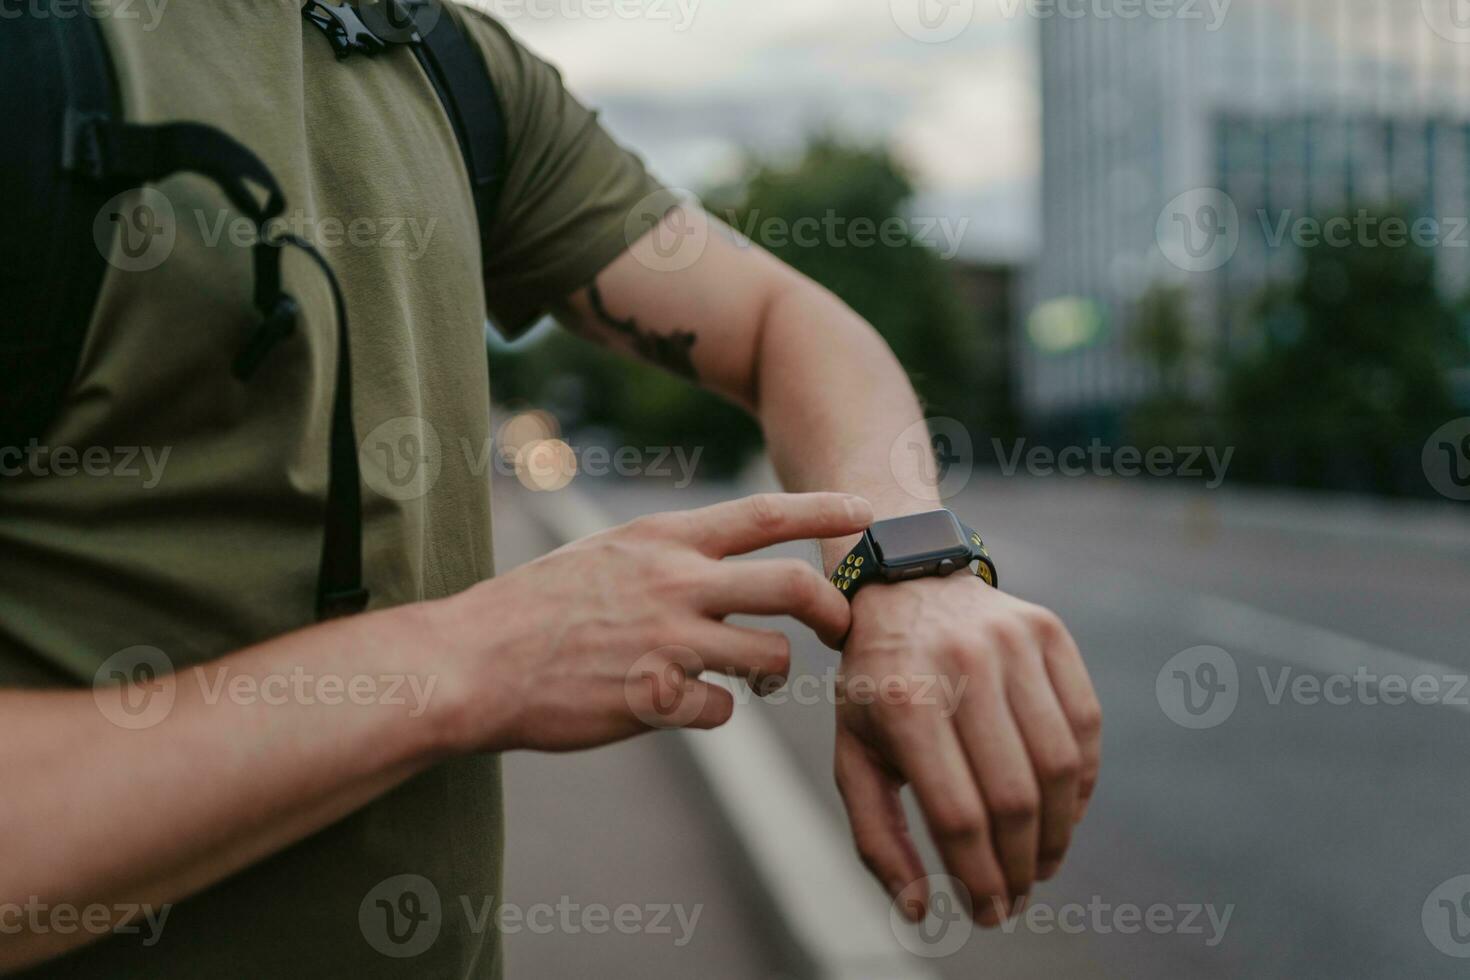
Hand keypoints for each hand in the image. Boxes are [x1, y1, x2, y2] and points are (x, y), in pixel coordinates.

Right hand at [436, 492, 872, 752]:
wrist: (473, 662)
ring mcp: (669, 641)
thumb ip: (667, 558)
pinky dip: (714, 712)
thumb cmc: (535, 608)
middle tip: (842, 627)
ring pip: (771, 656)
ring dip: (773, 672)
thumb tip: (719, 567)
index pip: (763, 514)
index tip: (868, 511)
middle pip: (793, 587)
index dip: (823, 509)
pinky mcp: (657, 698)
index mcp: (663, 539)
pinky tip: (680, 706)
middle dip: (833, 610)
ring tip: (754, 679)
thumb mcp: (606, 555)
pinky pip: (723, 710)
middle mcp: (675, 582)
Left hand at [832, 573, 1101, 925]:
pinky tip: (1063, 814)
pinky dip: (1082, 782)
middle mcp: (961, 665)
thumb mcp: (854, 753)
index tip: (987, 912)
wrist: (905, 586)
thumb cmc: (876, 686)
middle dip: (1021, 865)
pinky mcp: (1049, 631)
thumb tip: (920, 910)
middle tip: (1017, 897)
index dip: (980, 877)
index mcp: (902, 700)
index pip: (958, 813)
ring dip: (1059, 833)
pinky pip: (1084, 723)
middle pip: (1014, 795)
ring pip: (1058, 764)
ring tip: (1042, 865)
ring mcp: (1011, 643)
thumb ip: (877, 836)